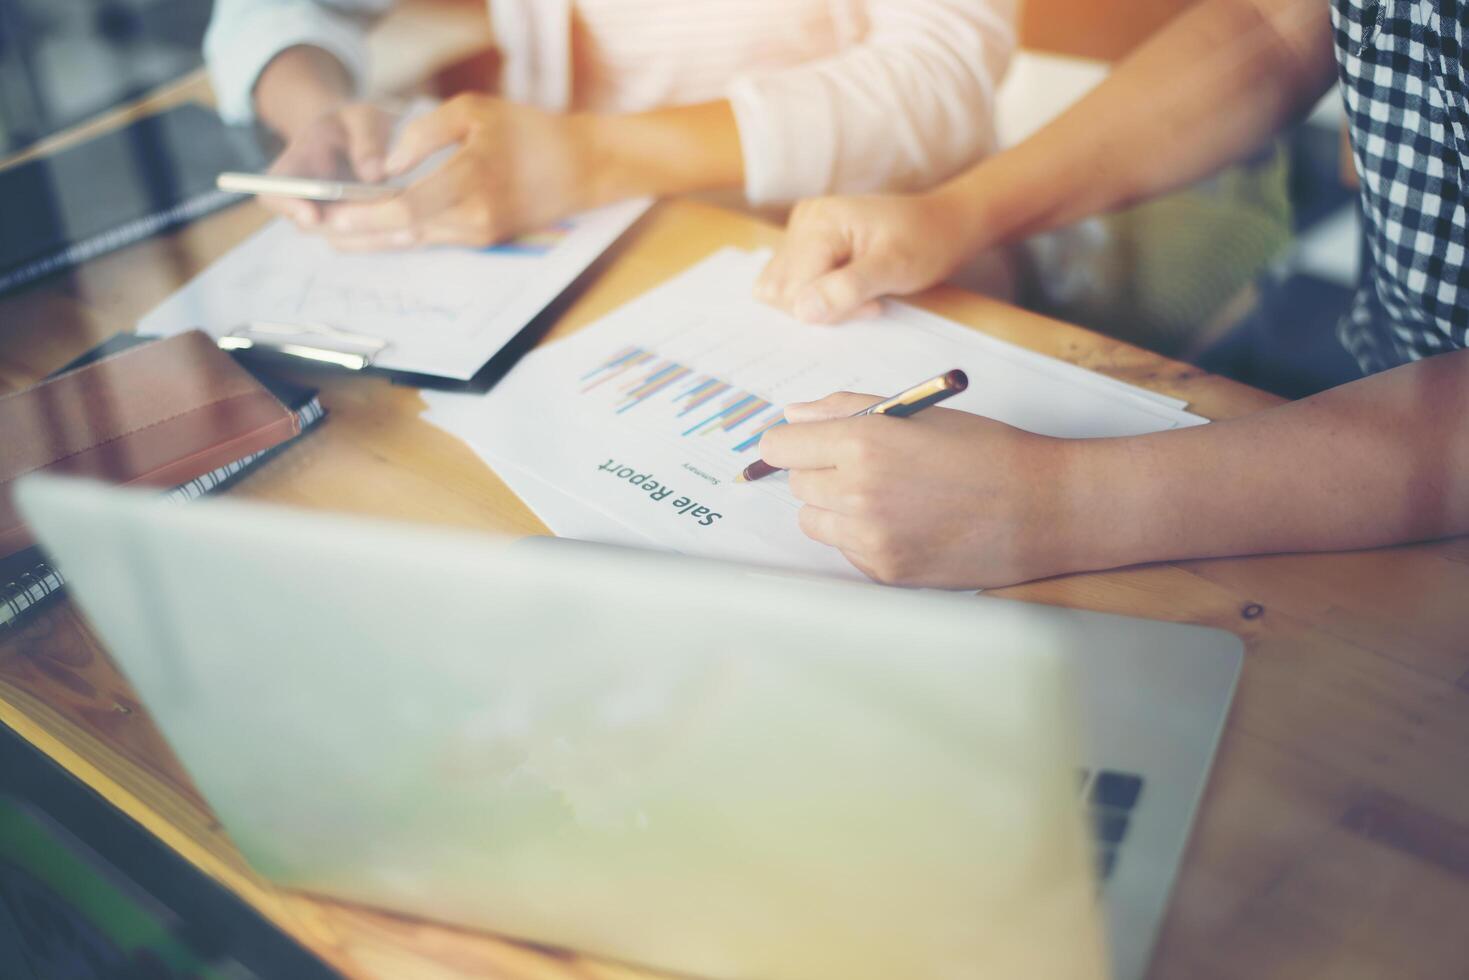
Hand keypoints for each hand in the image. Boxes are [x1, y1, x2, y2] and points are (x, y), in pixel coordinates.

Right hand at [261, 102, 396, 226]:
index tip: (313, 214)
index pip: (274, 190)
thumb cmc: (360, 123)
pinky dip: (382, 237)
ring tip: (398, 228)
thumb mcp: (365, 118)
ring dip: (365, 235)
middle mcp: (306, 198)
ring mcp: (327, 216)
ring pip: (339, 237)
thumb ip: (369, 139)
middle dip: (338, 226)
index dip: (287, 205)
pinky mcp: (353, 228)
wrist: (370, 138)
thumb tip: (375, 174)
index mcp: (296, 164)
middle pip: (309, 224)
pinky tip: (406, 230)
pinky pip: (363, 240)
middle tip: (374, 222)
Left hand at [317, 93, 597, 251]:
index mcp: (472, 180)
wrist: (582, 168)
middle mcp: (475, 217)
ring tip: (337, 234)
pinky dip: (403, 235)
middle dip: (359, 234)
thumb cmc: (529, 132)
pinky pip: (435, 238)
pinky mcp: (485, 240)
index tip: (333, 215)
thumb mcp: (473, 110)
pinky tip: (376, 231)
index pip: (408, 208)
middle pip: (405, 233)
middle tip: (320, 230)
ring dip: (376, 238)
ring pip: (417, 241)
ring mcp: (481, 234)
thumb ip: (423, 134)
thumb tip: (387, 167)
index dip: (366, 216)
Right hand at [755, 189, 981, 323]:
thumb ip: (848, 289)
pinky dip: (816, 296)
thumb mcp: (894, 268)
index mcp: (819, 222)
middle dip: (819, 307)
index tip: (871, 303)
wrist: (942, 224)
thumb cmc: (925, 242)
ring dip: (816, 304)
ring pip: (780, 290)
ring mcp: (801, 231)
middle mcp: (803, 221)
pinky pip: (791, 283)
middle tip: (866, 299)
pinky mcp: (805, 244)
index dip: (828, 308)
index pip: (794, 288)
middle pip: (779, 290)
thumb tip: (802, 312)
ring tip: (858, 293)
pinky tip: (847, 287)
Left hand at [757, 392, 1094, 588]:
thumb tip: (793, 415)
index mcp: (863, 443)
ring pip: (814, 520)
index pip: (779, 445)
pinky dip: (862, 537)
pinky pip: (845, 549)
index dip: (792, 441)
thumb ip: (845, 408)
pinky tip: (907, 523)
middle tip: (867, 465)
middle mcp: (857, 493)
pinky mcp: (884, 571)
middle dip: (820, 471)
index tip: (805, 442)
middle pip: (796, 483)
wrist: (1043, 508)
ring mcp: (869, 538)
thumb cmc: (986, 452)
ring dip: (835, 507)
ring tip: (890, 495)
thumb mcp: (916, 412)